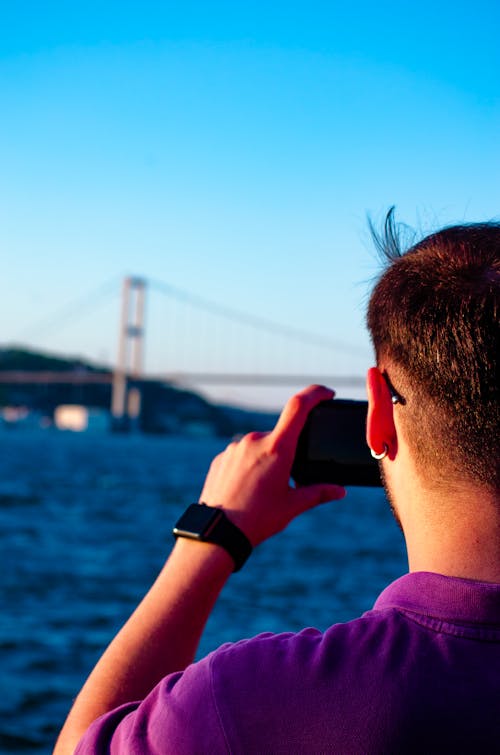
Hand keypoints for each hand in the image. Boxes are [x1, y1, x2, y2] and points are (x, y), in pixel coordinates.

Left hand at [199, 385, 345, 545]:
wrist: (218, 533)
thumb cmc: (258, 520)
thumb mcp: (293, 506)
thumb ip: (319, 493)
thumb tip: (340, 491)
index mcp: (277, 449)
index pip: (298, 407)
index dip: (315, 394)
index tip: (326, 393)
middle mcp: (254, 441)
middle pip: (280, 435)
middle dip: (287, 452)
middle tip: (287, 480)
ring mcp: (235, 448)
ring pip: (259, 446)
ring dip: (266, 460)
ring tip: (263, 491)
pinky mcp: (221, 458)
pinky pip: (241, 456)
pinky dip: (249, 467)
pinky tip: (247, 490)